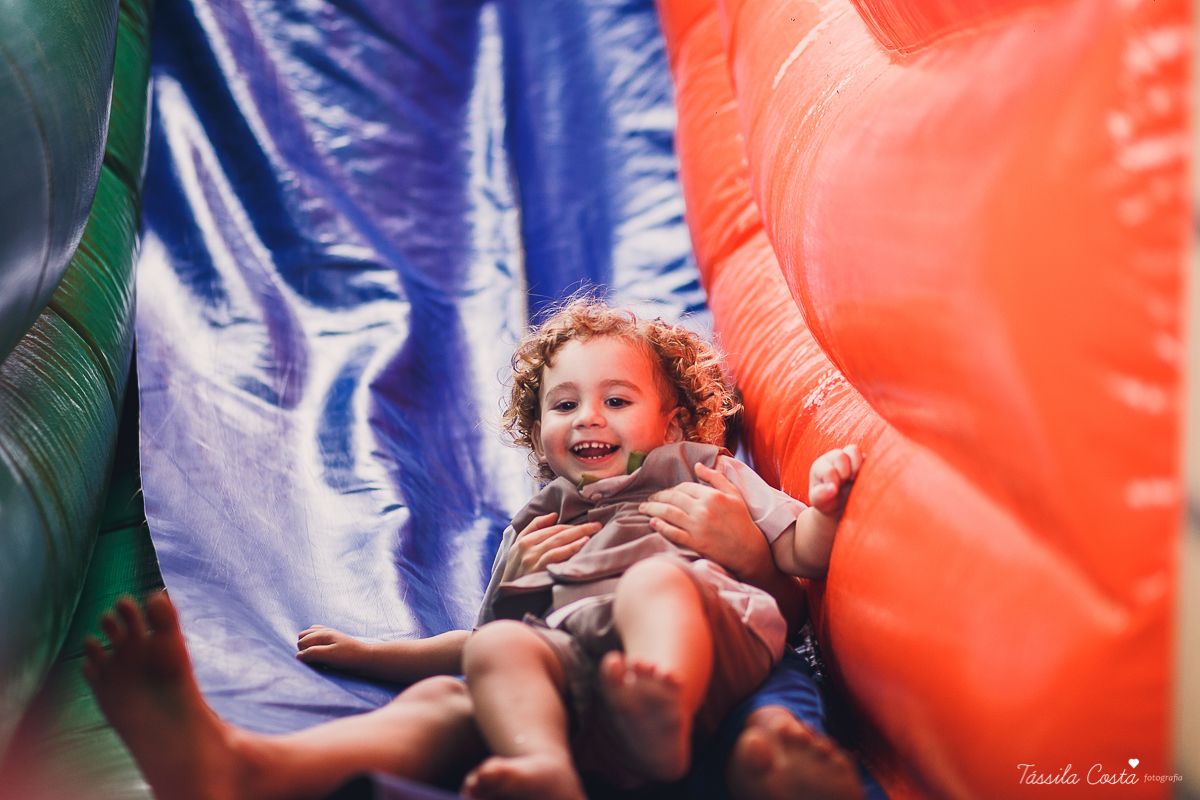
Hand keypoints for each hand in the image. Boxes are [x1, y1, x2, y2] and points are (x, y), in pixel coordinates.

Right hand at [296, 624, 367, 669]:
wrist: (365, 659)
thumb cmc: (348, 657)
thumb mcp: (329, 656)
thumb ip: (312, 654)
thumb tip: (297, 656)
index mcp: (323, 633)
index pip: (302, 641)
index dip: (304, 653)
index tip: (314, 661)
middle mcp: (325, 632)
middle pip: (302, 636)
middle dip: (304, 648)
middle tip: (315, 659)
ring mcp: (328, 636)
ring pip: (308, 636)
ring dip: (308, 646)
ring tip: (317, 657)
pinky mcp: (332, 642)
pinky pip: (317, 640)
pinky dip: (314, 645)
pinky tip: (320, 654)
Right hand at [501, 512, 599, 581]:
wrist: (508, 598)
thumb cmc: (517, 573)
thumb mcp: (518, 549)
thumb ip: (534, 529)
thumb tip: (554, 515)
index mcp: (523, 540)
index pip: (551, 528)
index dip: (570, 524)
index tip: (587, 523)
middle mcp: (527, 547)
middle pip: (557, 532)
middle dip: (579, 527)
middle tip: (597, 524)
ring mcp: (532, 558)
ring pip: (558, 541)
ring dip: (577, 534)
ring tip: (593, 530)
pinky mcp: (537, 570)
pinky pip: (556, 555)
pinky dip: (570, 548)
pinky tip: (583, 543)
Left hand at [637, 462, 770, 580]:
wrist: (749, 550)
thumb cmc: (742, 520)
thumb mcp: (734, 493)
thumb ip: (715, 477)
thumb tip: (697, 465)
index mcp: (712, 495)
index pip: (684, 486)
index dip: (672, 488)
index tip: (666, 493)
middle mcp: (703, 509)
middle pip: (672, 498)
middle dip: (657, 497)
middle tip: (649, 499)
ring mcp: (698, 527)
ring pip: (669, 513)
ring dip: (652, 509)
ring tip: (643, 509)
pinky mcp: (696, 543)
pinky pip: (673, 533)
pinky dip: (660, 527)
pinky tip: (652, 523)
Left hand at [808, 445, 862, 516]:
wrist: (840, 504)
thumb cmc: (827, 502)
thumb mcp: (819, 502)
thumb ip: (821, 495)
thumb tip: (832, 488)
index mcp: (820, 466)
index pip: (829, 471)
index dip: (835, 482)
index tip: (834, 491)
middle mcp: (832, 458)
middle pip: (840, 456)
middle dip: (844, 473)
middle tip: (844, 483)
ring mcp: (847, 457)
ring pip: (853, 450)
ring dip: (856, 466)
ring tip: (853, 479)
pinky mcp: (861, 460)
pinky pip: (866, 456)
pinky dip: (866, 467)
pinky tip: (862, 478)